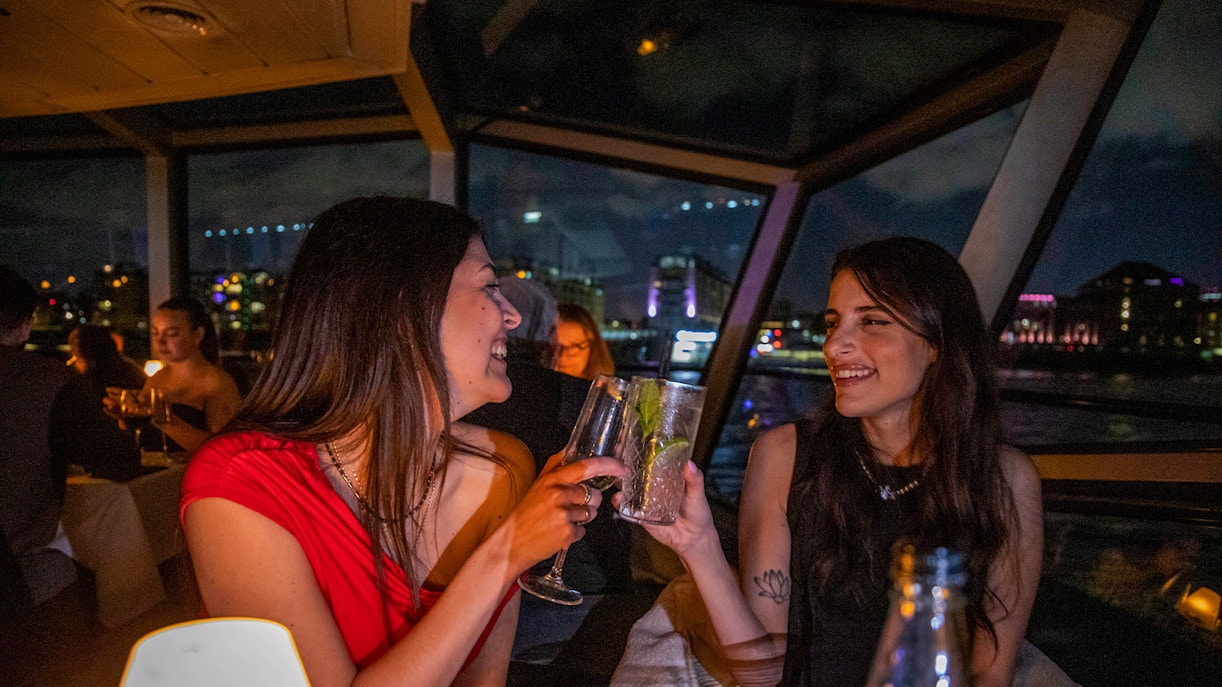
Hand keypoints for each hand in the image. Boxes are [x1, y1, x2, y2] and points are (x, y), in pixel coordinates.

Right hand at [500, 455, 626, 571]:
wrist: (511, 542)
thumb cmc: (526, 512)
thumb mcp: (539, 483)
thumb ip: (557, 465)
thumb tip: (573, 446)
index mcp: (553, 479)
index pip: (587, 466)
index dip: (608, 465)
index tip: (622, 467)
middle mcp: (559, 494)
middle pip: (594, 495)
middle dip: (589, 502)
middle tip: (569, 507)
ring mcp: (563, 514)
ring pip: (591, 513)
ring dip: (581, 518)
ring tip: (561, 520)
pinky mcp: (567, 533)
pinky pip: (584, 531)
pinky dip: (575, 533)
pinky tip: (559, 532)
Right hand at [613, 460, 719, 559]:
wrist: (693, 539)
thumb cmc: (698, 513)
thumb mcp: (697, 494)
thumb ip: (694, 480)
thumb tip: (690, 464)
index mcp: (665, 478)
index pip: (650, 463)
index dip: (640, 455)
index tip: (632, 448)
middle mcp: (653, 488)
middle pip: (634, 474)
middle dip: (624, 468)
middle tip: (619, 463)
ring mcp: (645, 501)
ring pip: (627, 490)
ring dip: (619, 484)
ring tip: (618, 481)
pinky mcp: (641, 515)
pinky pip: (627, 508)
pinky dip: (620, 503)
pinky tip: (619, 499)